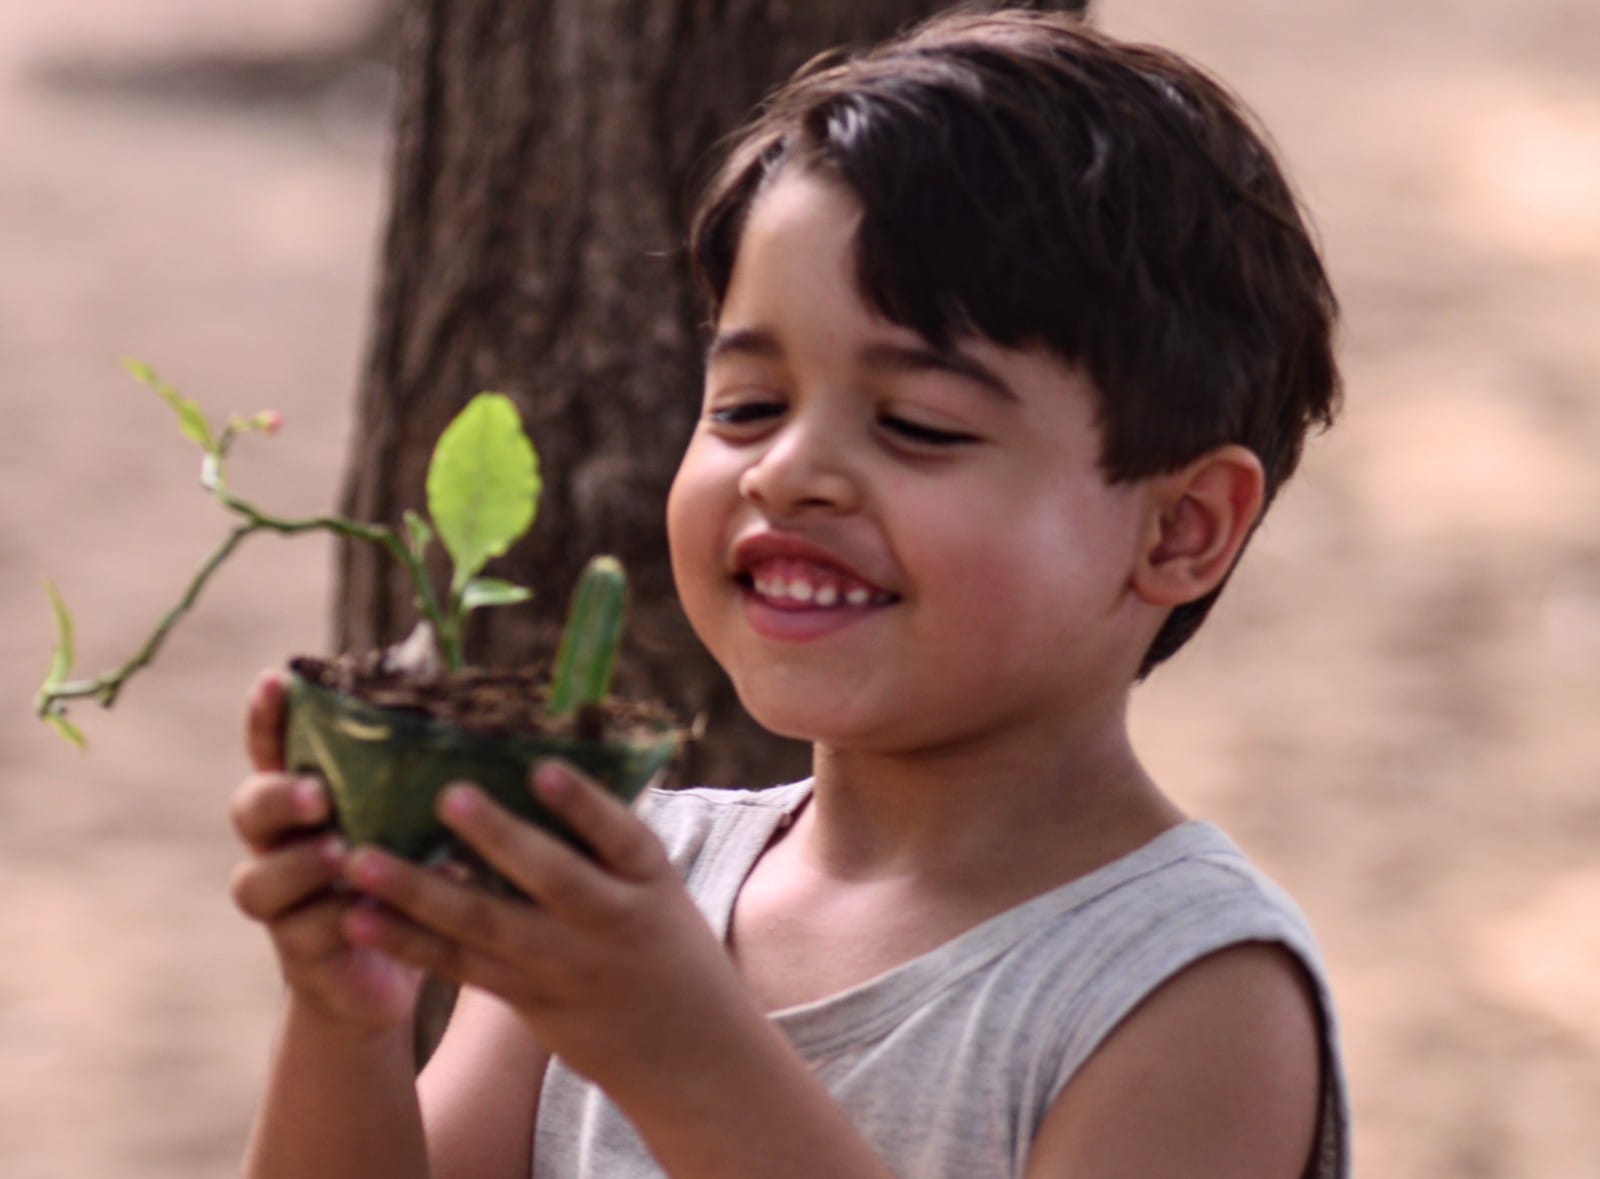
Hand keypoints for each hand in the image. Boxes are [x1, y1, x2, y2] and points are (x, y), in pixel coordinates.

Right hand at [228, 671, 421, 1031]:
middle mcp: (278, 844)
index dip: (266, 715)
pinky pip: (306, 932)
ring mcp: (281, 903)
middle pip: (249, 808)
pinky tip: (379, 910)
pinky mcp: (299, 953)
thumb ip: (417, 786)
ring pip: (258, 880)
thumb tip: (483, 728)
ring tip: (342, 854)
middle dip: (280, 795)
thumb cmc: (405, 877)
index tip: (276, 679)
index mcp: (305, 799)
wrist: (385, 976)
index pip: (272, 748)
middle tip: (320, 794)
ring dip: (301, 863)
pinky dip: (342, 919)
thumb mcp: (411, 825)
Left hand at [338, 762, 757, 1099]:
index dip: (584, 805)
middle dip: (499, 838)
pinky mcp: (525, 999)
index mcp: (648, 880)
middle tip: (448, 796)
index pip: (622, 836)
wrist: (688, 1050)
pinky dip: (409, 942)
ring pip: (485, 926)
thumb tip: (536, 759)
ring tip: (361, 861)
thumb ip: (604, 837)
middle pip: (550, 879)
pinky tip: (360, 919)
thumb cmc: (661, 938)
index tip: (544, 768)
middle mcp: (607, 922)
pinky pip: (460, 967)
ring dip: (418, 893)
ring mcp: (563, 965)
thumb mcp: (655, 885)